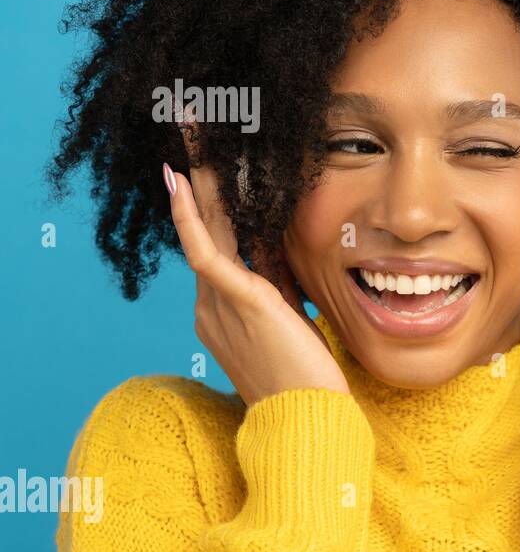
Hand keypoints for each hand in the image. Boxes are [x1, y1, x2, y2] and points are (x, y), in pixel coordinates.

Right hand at [164, 128, 348, 406]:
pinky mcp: (238, 302)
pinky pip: (205, 251)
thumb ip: (282, 292)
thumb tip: (284, 258)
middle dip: (196, 177)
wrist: (307, 421)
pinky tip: (180, 180)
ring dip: (196, 178)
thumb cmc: (306, 382)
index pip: (219, 246)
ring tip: (188, 132)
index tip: (217, 166)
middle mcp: (212, 304)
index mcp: (224, 311)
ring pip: (205, 228)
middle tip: (191, 130)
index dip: (214, 204)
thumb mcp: (292, 324)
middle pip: (204, 228)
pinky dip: (191, 215)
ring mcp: (219, 303)